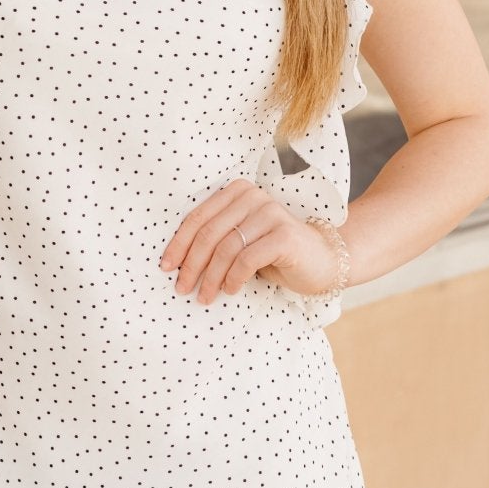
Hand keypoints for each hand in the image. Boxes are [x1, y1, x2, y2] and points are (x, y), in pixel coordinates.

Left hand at [158, 178, 345, 305]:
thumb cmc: (274, 253)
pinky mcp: (284, 235)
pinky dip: (233, 278)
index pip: (198, 217)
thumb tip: (175, 261)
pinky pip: (246, 259)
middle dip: (191, 264)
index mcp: (238, 191)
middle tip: (182, 288)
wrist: (322, 259)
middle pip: (209, 233)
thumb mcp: (241, 240)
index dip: (178, 243)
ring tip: (204, 296)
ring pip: (226, 247)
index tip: (166, 266)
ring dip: (211, 276)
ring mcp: (270, 213)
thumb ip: (216, 239)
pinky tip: (231, 290)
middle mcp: (253, 196)